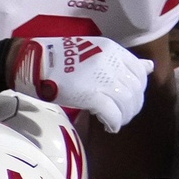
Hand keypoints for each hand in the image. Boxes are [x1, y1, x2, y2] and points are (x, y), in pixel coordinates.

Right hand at [8, 35, 151, 132]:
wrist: (30, 61)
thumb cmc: (55, 58)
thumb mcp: (91, 51)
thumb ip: (118, 61)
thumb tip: (149, 67)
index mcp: (112, 50)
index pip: (139, 71)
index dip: (139, 88)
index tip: (130, 97)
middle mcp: (111, 63)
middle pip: (135, 89)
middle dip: (134, 106)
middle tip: (125, 115)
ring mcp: (101, 79)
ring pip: (127, 102)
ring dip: (125, 116)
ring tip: (117, 122)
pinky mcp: (90, 95)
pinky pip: (112, 112)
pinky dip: (114, 123)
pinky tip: (110, 128)